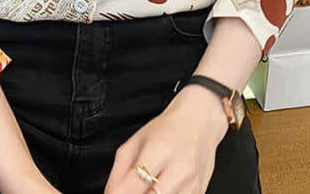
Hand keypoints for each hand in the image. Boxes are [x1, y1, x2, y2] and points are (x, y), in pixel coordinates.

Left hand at [103, 85, 229, 193]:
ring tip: (147, 186)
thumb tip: (109, 193)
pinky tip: (162, 188)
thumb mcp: (136, 140)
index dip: (119, 193)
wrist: (200, 122)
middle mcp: (178, 170)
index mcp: (158, 151)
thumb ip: (119, 169)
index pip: (134, 184)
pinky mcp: (200, 193)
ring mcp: (192, 185)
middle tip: (131, 189)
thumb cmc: (168, 129)